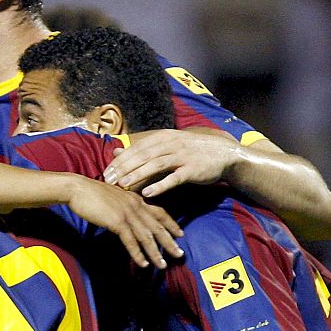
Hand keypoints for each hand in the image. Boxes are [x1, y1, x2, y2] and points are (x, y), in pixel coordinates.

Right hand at [64, 177, 183, 268]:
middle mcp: (136, 206)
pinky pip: (131, 241)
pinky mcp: (117, 222)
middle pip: (158, 227)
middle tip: (180, 254)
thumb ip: (122, 206)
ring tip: (162, 265)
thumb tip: (125, 217)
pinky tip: (143, 263)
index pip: (160, 212)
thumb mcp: (112, 197)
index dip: (171, 224)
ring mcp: (127, 214)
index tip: (180, 234)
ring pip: (147, 236)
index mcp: (136, 199)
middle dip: (170, 242)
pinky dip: (138, 253)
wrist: (77, 188)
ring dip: (156, 252)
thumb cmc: (89, 193)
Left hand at [105, 127, 240, 197]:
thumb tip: (116, 151)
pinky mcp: (193, 170)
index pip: (137, 148)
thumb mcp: (167, 145)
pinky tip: (147, 193)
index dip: (120, 160)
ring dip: (137, 175)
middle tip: (108, 180)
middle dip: (124, 168)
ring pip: (156, 165)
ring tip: (122, 185)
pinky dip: (160, 185)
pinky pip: (174, 178)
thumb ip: (142, 149)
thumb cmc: (191, 151)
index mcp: (163, 137)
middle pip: (143, 155)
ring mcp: (183, 156)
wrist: (225, 154)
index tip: (106, 171)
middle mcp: (172, 144)